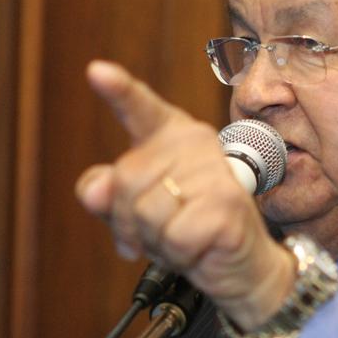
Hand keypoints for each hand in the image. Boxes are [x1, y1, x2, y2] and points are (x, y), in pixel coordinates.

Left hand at [75, 60, 294, 329]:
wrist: (242, 265)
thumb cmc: (190, 229)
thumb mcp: (140, 212)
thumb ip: (109, 195)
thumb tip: (94, 190)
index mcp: (172, 136)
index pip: (141, 109)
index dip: (119, 91)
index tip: (97, 72)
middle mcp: (197, 143)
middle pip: (126, 180)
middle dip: (130, 221)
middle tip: (162, 231)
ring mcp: (215, 171)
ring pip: (146, 211)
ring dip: (157, 240)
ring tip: (185, 238)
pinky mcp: (227, 204)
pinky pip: (172, 236)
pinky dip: (179, 253)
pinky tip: (200, 248)